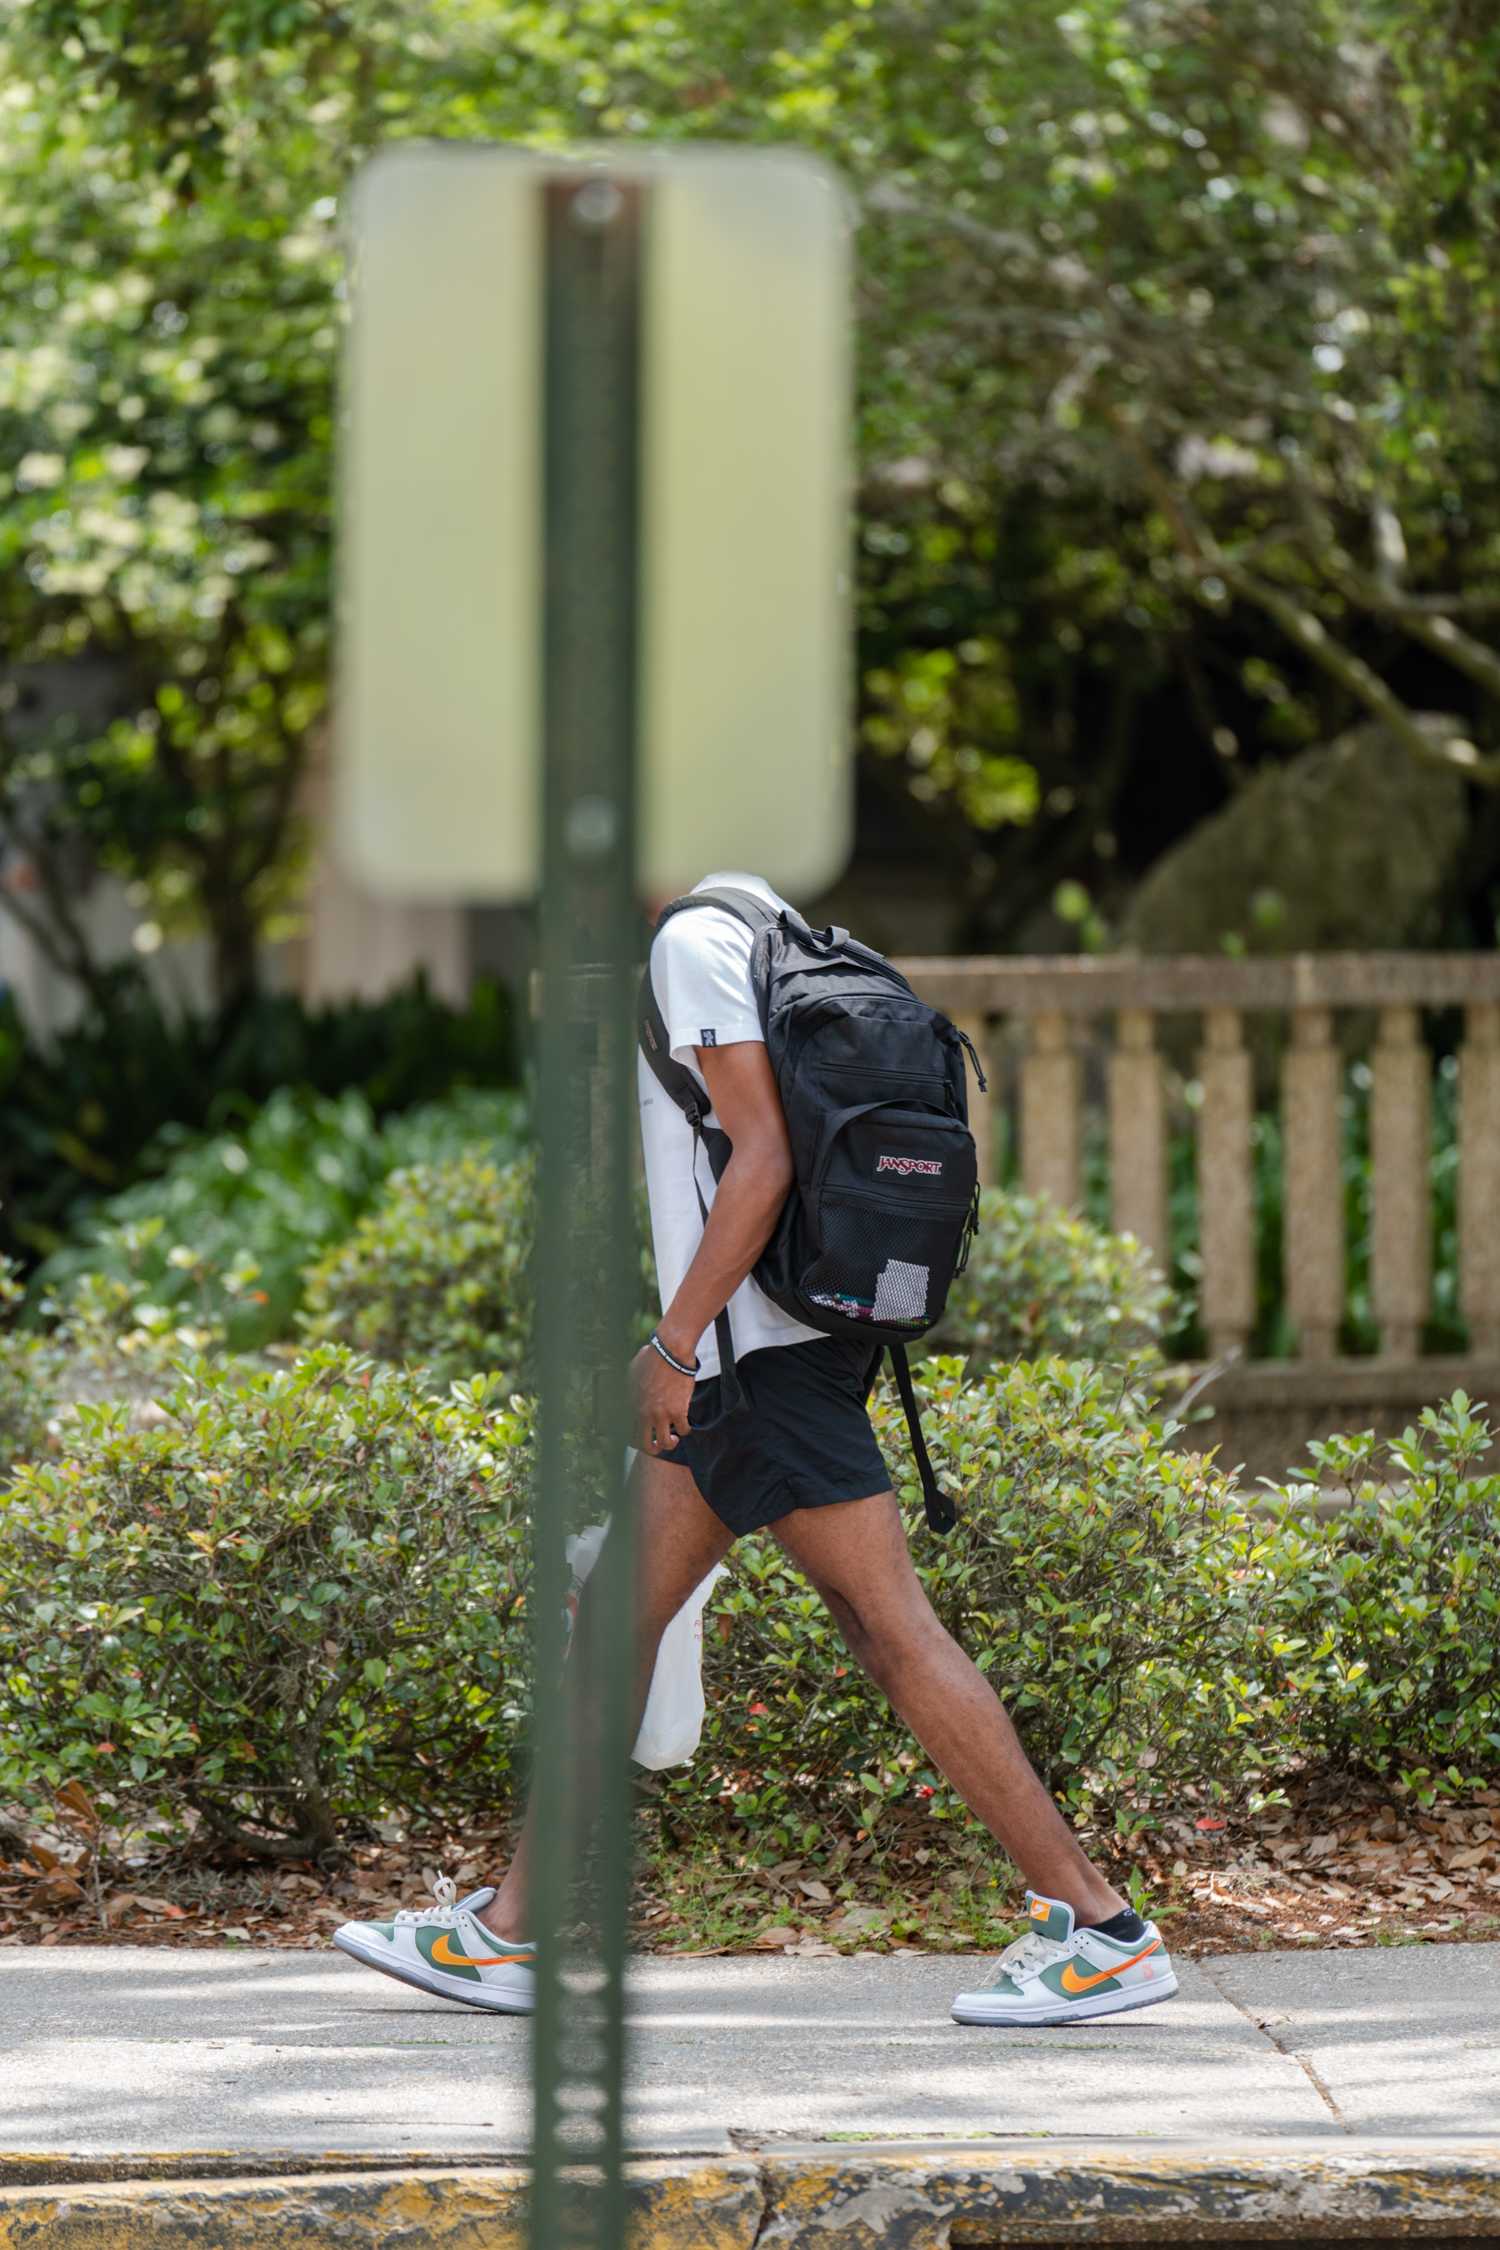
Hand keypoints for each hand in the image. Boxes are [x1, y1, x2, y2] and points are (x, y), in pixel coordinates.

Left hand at [631, 1341, 694, 1456]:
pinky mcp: (678, 1411)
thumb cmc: (653, 1356)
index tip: (647, 1437)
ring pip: (664, 1443)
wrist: (670, 1352)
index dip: (638, 1439)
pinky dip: (686, 1430)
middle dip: (652, 1449)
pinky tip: (686, 1424)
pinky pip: (683, 1430)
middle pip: (644, 1444)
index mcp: (632, 1405)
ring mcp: (661, 1414)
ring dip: (670, 1443)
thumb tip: (633, 1388)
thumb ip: (632, 1385)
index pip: (629, 1432)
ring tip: (674, 1437)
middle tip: (659, 1444)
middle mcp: (644, 1413)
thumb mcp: (633, 1371)